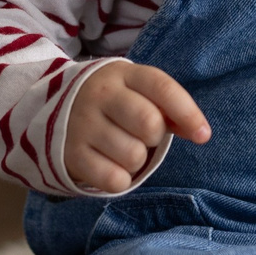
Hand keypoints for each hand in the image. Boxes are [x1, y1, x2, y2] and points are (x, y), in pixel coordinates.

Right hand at [64, 61, 210, 192]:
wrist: (52, 108)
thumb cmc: (112, 103)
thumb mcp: (136, 92)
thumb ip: (168, 107)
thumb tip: (200, 132)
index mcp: (122, 74)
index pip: (162, 88)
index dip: (188, 113)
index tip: (203, 135)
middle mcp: (100, 95)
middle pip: (149, 123)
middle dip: (155, 137)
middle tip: (143, 135)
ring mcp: (82, 124)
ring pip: (133, 156)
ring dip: (137, 159)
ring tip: (122, 148)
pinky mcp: (71, 154)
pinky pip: (114, 180)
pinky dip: (120, 179)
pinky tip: (110, 165)